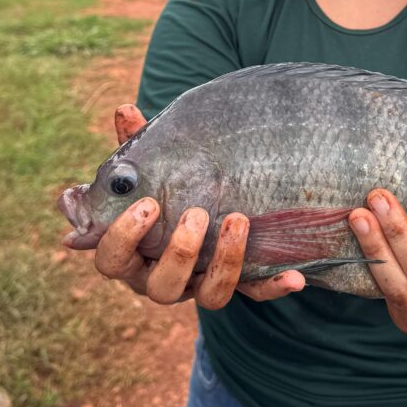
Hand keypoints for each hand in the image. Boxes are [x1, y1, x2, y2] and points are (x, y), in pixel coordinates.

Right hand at [86, 104, 304, 307]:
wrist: (208, 204)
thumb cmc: (169, 186)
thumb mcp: (155, 166)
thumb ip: (139, 144)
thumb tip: (125, 110)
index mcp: (133, 252)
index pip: (112, 259)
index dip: (124, 237)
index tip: (148, 204)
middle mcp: (163, 276)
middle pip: (161, 286)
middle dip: (179, 252)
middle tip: (196, 214)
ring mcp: (202, 284)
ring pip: (209, 296)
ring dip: (225, 262)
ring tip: (238, 219)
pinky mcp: (239, 284)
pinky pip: (256, 293)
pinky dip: (274, 286)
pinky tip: (294, 275)